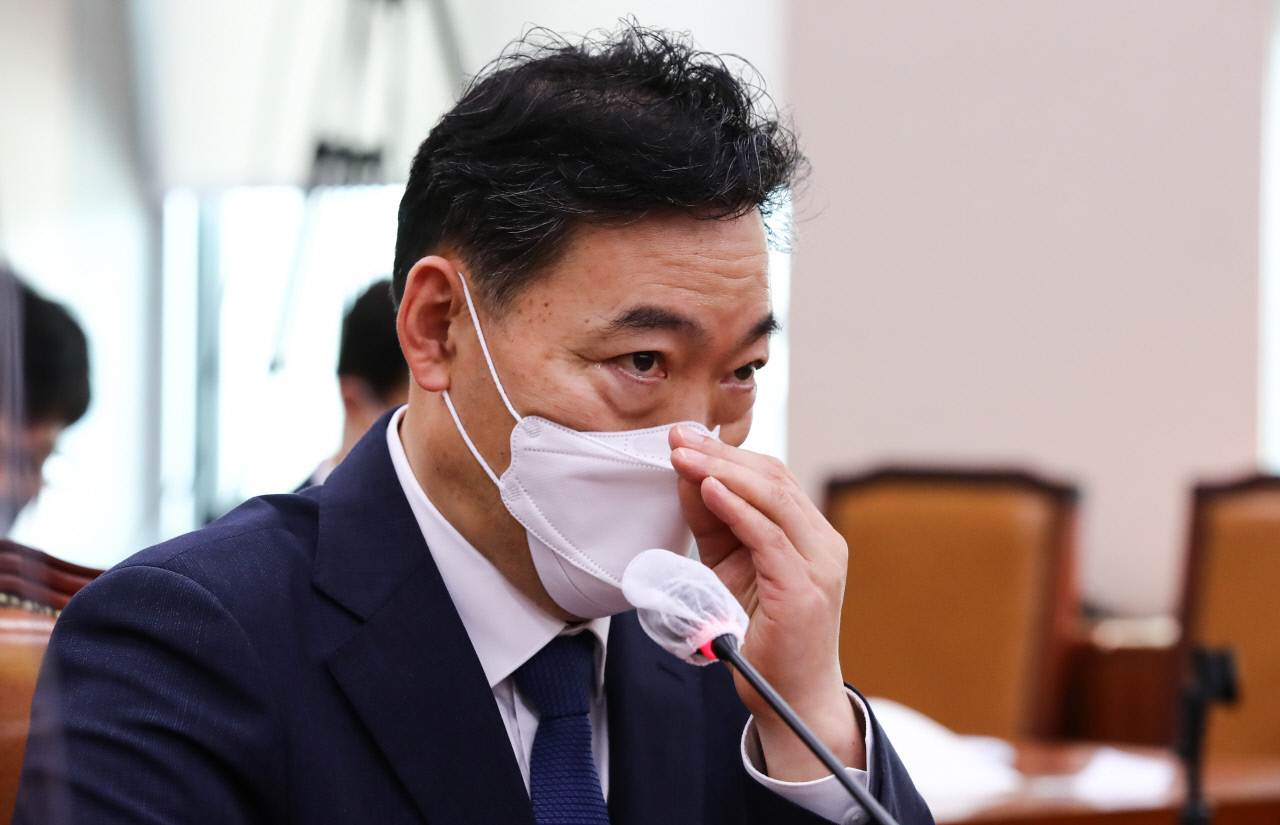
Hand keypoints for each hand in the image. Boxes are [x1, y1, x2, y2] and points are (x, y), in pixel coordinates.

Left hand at [668, 425, 864, 779]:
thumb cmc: (759, 634)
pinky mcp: (804, 590)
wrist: (789, 699)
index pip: (771, 476)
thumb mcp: (729, 567)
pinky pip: (769, 537)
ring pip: (774, 499)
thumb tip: (688, 474)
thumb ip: (714, 523)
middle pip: (773, 479)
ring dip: (723, 472)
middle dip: (720, 454)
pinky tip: (707, 489)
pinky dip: (736, 509)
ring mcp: (819, 565)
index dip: (727, 452)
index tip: (684, 436)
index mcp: (809, 534)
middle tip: (677, 437)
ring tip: (683, 456)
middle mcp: (822, 543)